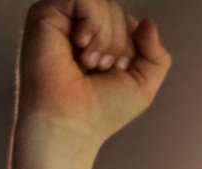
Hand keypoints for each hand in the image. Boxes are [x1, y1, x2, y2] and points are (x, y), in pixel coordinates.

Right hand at [17, 0, 171, 146]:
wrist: (70, 124)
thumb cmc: (100, 111)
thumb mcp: (142, 84)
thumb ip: (155, 54)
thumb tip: (148, 21)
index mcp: (96, 40)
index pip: (126, 20)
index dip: (131, 45)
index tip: (115, 71)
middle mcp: (76, 26)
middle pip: (116, 9)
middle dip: (120, 42)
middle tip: (101, 69)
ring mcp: (60, 18)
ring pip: (103, 3)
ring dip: (107, 37)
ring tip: (90, 63)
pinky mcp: (45, 13)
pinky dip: (93, 23)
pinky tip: (81, 46)